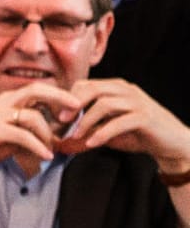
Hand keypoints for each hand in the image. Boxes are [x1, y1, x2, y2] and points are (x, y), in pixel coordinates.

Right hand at [0, 82, 79, 175]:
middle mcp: (3, 102)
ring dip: (48, 135)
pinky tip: (46, 157)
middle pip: (38, 90)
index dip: (59, 96)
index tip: (74, 108)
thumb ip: (28, 132)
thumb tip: (53, 139)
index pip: (38, 89)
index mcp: (6, 100)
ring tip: (52, 150)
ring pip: (34, 117)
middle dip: (61, 98)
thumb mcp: (7, 135)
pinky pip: (24, 136)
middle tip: (78, 110)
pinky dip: (38, 146)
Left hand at [68, 79, 189, 161]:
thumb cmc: (137, 134)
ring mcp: (137, 102)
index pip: (84, 85)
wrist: (171, 143)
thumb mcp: (108, 129)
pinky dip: (103, 132)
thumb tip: (60, 137)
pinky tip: (92, 143)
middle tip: (61, 121)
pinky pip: (120, 121)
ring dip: (86, 121)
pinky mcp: (146, 117)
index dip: (67, 99)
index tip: (56, 115)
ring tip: (75, 136)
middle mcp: (126, 90)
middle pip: (92, 89)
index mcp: (115, 88)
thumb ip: (88, 128)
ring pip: (104, 104)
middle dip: (73, 104)